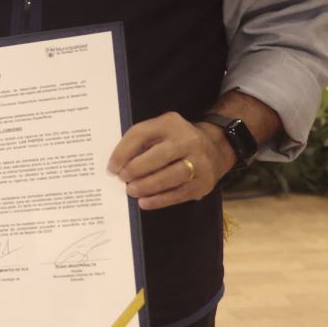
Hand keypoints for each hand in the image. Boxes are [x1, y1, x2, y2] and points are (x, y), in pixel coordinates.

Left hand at [107, 112, 232, 209]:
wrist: (216, 148)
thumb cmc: (177, 139)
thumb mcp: (161, 129)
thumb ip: (142, 141)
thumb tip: (118, 164)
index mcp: (171, 124)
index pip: (142, 134)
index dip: (123, 151)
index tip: (112, 167)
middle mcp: (188, 141)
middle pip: (160, 156)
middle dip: (137, 169)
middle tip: (123, 179)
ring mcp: (199, 162)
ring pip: (172, 176)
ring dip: (148, 186)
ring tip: (132, 191)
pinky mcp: (204, 183)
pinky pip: (179, 193)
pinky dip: (160, 200)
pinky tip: (145, 202)